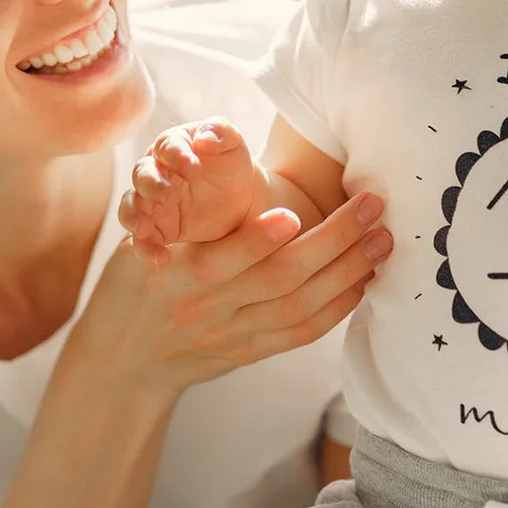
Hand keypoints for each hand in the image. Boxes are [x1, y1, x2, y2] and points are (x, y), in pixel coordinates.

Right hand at [71, 192, 391, 398]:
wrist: (126, 360)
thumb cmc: (142, 280)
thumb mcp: (146, 243)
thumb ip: (187, 216)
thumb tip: (224, 147)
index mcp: (177, 273)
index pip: (220, 259)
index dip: (257, 240)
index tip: (291, 213)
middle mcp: (207, 307)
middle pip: (279, 280)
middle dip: (333, 241)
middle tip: (371, 207)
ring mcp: (233, 335)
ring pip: (300, 307)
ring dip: (349, 271)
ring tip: (382, 239)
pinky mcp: (250, 354)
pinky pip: (302, 334)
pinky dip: (338, 307)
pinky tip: (364, 281)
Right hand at [120, 117, 258, 263]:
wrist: (240, 199)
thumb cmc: (232, 164)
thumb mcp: (233, 145)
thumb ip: (221, 133)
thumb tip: (205, 139)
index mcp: (174, 146)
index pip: (168, 146)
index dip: (177, 156)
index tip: (193, 168)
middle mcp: (156, 171)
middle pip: (143, 175)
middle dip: (153, 184)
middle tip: (170, 193)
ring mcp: (152, 201)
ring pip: (132, 206)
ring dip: (135, 215)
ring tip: (145, 227)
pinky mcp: (156, 228)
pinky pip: (142, 239)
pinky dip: (146, 248)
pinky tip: (161, 258)